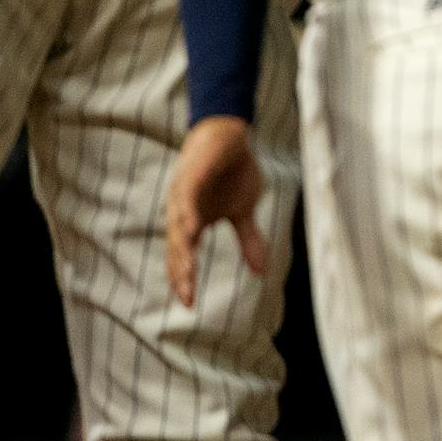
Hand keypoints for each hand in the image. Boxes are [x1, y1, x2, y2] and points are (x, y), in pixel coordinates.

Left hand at [165, 115, 269, 307]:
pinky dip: (187, 212)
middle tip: (187, 297)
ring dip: (183, 250)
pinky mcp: (191, 175)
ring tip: (187, 272)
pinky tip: (190, 227)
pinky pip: (186, 197)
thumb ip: (248, 239)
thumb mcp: (244, 210)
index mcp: (193, 222)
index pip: (185, 256)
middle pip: (178, 248)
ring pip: (180, 227)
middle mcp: (182, 212)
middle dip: (182, 273)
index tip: (190, 305)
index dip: (185, 279)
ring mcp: (184, 194)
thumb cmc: (233, 171)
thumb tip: (263, 272)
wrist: (231, 135)